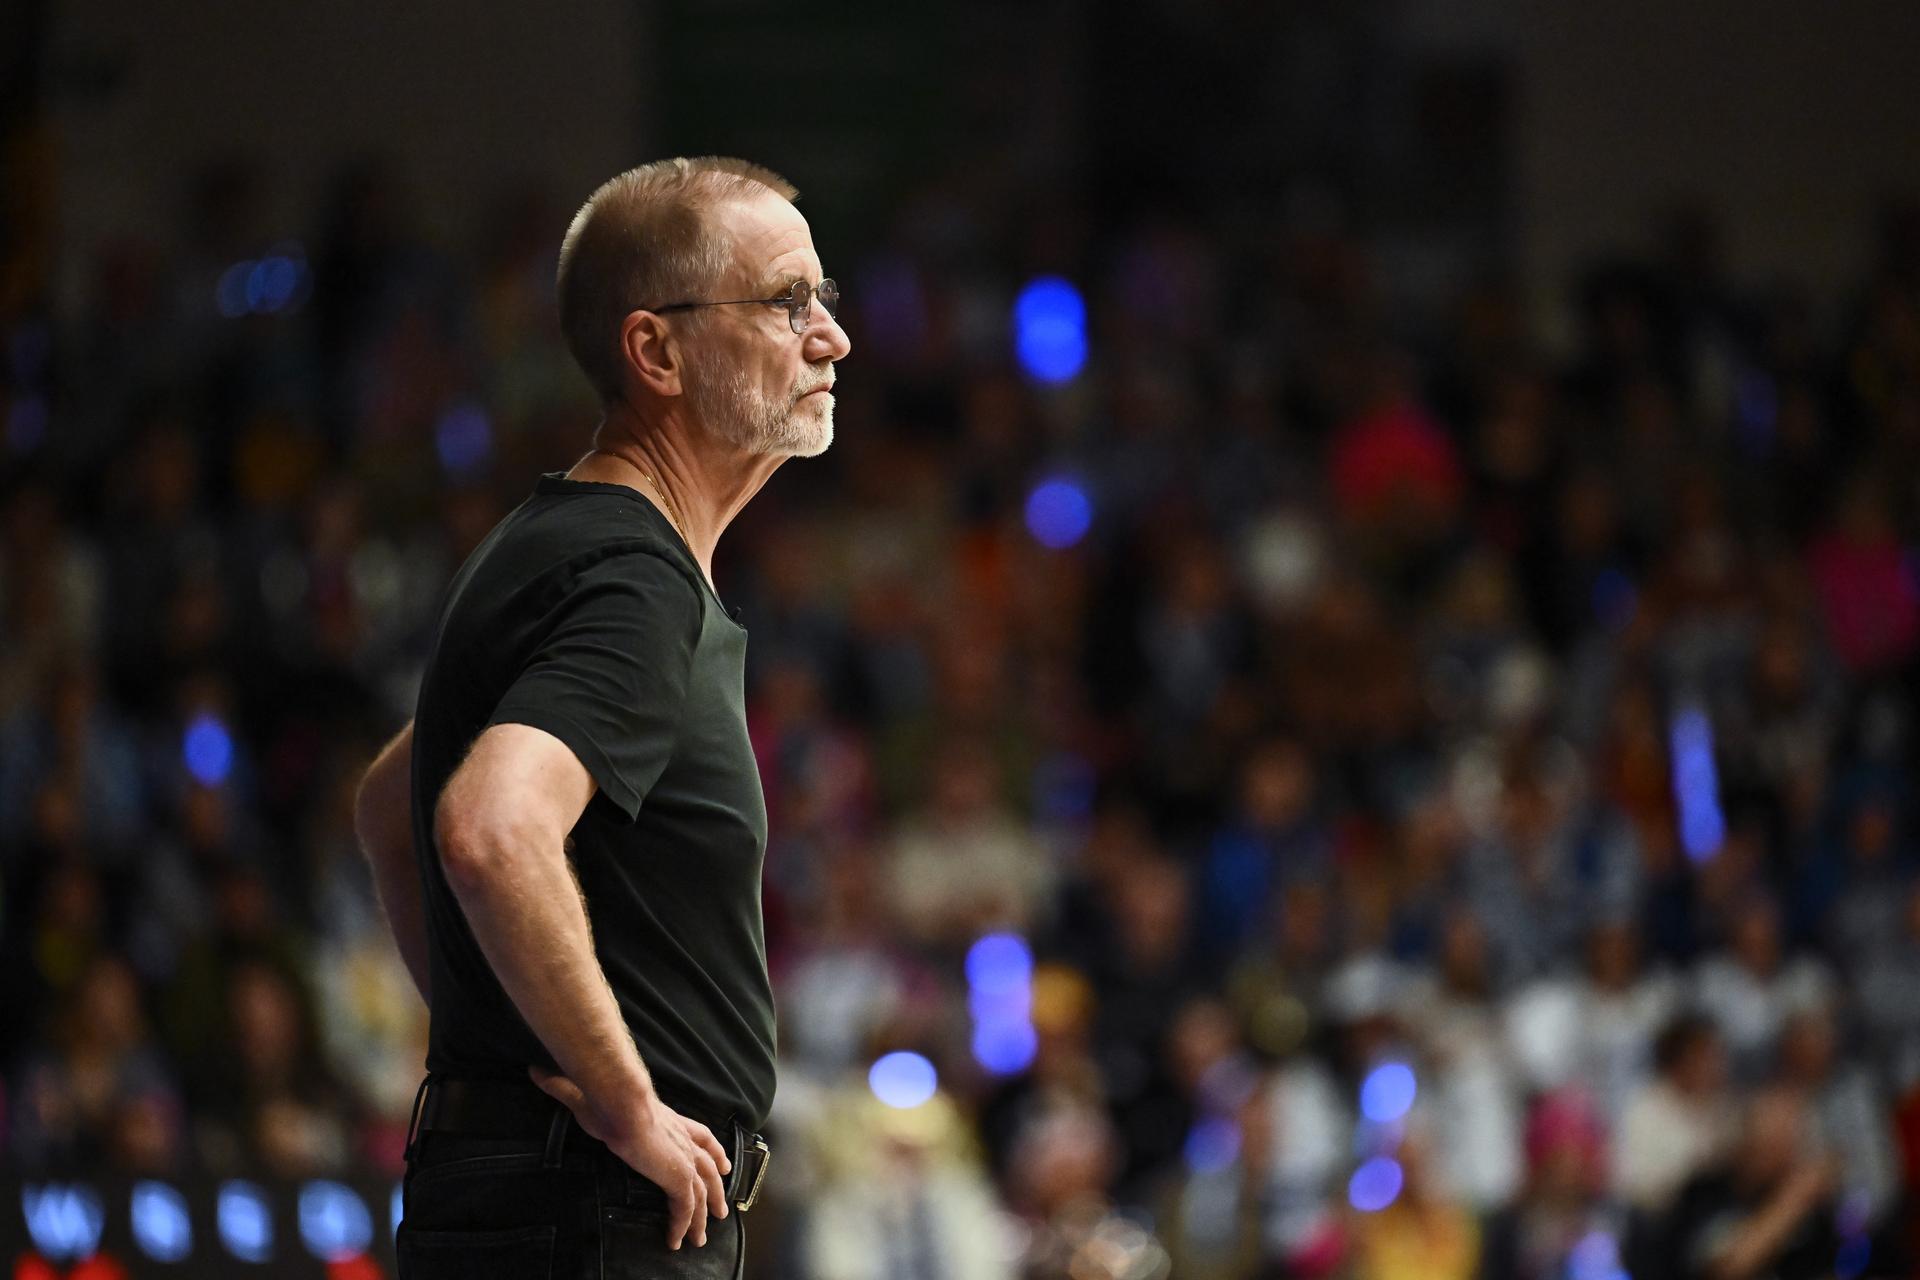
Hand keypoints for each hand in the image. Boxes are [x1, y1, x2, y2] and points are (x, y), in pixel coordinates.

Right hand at [530, 1066, 732, 1249]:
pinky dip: (682, 1225)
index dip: (713, 1150)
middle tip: (720, 1210)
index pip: (701, 1136)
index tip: (724, 1164)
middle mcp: (682, 1140)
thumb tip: (536, 1072)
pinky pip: (684, 1209)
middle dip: (716, 1189)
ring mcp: (683, 1159)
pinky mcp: (677, 1177)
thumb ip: (565, 1086)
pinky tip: (676, 1241)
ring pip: (701, 1193)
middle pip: (709, 1167)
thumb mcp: (587, 1094)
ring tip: (700, 1237)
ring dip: (702, 1216)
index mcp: (671, 1120)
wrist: (620, 1101)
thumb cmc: (607, 1096)